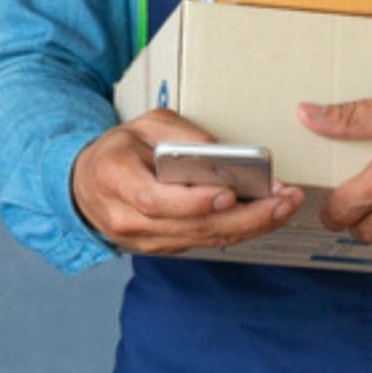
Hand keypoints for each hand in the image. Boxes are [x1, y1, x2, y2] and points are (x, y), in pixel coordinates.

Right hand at [72, 110, 306, 255]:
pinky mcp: (162, 247)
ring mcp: (144, 239)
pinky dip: (237, 230)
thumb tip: (223, 154)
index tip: (230, 192)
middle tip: (283, 201)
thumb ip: (181, 135)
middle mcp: (127, 218)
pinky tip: (265, 215)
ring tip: (286, 205)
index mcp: (115, 180)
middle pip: (190, 226)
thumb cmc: (118, 151)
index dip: (194, 201)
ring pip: (203, 239)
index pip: (155, 200)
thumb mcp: (145, 125)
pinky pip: (204, 242)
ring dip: (250, 225)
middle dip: (244, 216)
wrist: (85, 185)